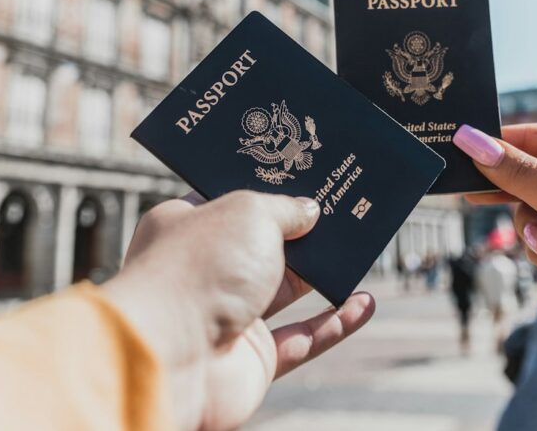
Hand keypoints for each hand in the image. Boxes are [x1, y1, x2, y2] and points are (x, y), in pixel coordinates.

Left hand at [101, 190, 375, 430]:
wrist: (171, 358)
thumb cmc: (198, 270)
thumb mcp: (249, 212)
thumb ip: (285, 208)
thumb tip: (309, 211)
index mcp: (187, 227)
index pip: (229, 200)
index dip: (266, 188)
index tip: (302, 176)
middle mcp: (205, 271)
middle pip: (263, 246)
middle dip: (302, 231)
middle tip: (341, 210)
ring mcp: (228, 317)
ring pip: (287, 291)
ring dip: (324, 275)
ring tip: (360, 251)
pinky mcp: (252, 359)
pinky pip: (303, 339)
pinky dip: (336, 323)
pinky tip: (364, 304)